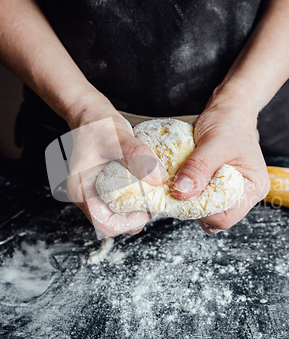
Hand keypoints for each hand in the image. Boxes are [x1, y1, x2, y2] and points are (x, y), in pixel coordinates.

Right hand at [66, 94, 167, 237]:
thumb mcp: (119, 137)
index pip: (106, 225)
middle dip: (137, 216)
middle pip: (113, 224)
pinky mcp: (102, 190)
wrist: (91, 114)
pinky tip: (146, 187)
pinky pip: (119, 204)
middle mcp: (84, 196)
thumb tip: (158, 179)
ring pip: (118, 216)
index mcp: (81, 189)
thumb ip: (138, 156)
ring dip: (137, 209)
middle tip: (155, 199)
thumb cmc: (98, 124)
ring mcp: (92, 194)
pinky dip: (135, 200)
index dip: (130, 221)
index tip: (148, 207)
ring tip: (152, 192)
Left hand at [170, 100, 269, 233]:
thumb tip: (182, 193)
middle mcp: (245, 195)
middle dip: (195, 208)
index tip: (183, 195)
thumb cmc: (229, 123)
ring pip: (207, 213)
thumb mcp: (213, 142)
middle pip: (216, 219)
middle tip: (179, 188)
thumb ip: (198, 168)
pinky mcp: (218, 189)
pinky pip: (203, 202)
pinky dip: (191, 196)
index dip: (202, 211)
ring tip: (182, 183)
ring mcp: (231, 194)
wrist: (229, 111)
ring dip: (191, 203)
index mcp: (253, 188)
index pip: (226, 218)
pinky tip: (185, 182)